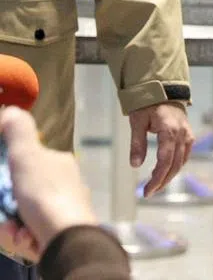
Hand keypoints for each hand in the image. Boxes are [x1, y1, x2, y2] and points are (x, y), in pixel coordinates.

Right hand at [0, 107, 96, 263]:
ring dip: (15, 227)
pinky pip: (34, 234)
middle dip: (10, 209)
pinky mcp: (63, 232)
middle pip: (24, 195)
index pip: (28, 167)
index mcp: (60, 164)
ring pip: (26, 217)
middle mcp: (66, 184)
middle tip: (9, 219)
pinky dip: (26, 238)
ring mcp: (66, 209)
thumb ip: (18, 132)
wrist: (68, 238)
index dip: (9, 180)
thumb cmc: (45, 195)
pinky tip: (28, 240)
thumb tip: (11, 109)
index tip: (3, 190)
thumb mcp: (27, 157)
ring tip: (19, 232)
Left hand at [128, 102, 193, 197]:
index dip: (157, 178)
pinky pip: (185, 154)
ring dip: (170, 176)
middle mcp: (182, 134)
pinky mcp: (188, 134)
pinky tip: (168, 172)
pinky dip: (177, 165)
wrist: (164, 89)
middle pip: (175, 164)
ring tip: (156, 185)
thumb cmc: (148, 104)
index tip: (146, 191)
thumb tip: (135, 165)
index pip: (165, 161)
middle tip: (148, 192)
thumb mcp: (138, 122)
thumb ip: (137, 143)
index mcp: (169, 130)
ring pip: (181, 161)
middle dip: (162, 181)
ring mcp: (187, 134)